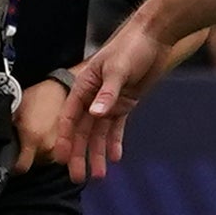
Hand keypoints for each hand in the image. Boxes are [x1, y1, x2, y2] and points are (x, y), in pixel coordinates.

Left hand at [14, 76, 66, 161]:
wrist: (62, 88)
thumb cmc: (39, 96)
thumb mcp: (15, 110)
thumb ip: (7, 129)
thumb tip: (0, 143)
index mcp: (33, 138)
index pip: (20, 167)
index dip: (14, 167)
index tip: (12, 163)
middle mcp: (49, 146)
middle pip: (34, 164)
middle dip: (29, 155)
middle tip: (28, 140)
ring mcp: (62, 146)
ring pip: (47, 159)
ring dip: (42, 152)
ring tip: (41, 135)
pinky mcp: (72, 143)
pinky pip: (60, 153)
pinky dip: (55, 148)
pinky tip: (50, 136)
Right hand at [57, 17, 179, 176]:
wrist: (155, 37)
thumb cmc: (131, 46)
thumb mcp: (118, 69)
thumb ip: (107, 93)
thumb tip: (96, 113)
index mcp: (84, 86)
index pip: (70, 117)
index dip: (65, 139)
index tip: (60, 158)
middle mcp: (93, 97)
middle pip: (83, 131)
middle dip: (79, 154)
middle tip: (77, 177)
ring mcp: (108, 101)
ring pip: (99, 133)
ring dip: (97, 153)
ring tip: (98, 175)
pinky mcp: (124, 103)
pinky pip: (116, 127)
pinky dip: (115, 142)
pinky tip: (114, 158)